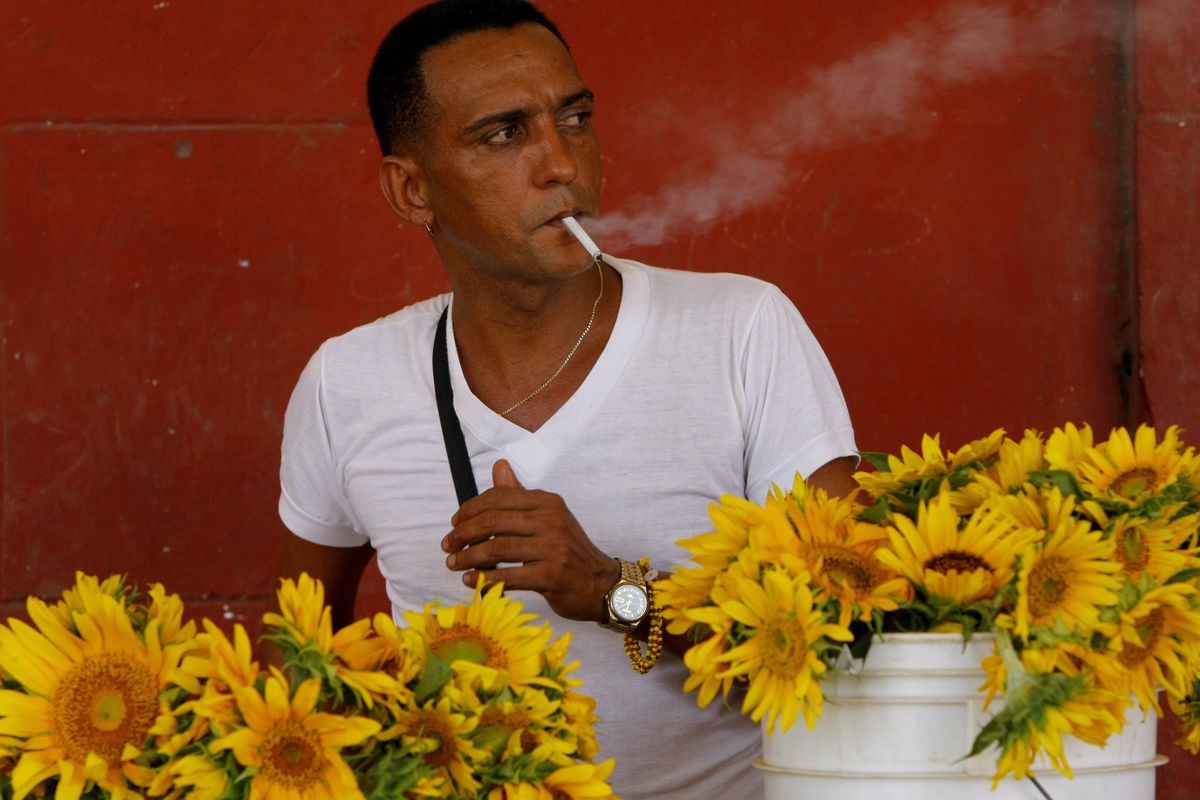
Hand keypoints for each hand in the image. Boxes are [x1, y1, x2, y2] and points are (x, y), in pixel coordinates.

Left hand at [441, 460, 619, 622]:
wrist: (599, 583)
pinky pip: (508, 576)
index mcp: (547, 502)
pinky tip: (471, 580)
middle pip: (493, 522)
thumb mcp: (548, 517)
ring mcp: (552, 548)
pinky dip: (484, 578)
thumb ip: (519, 495)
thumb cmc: (567, 550)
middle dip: (463, 533)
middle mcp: (551, 521)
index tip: (454, 523)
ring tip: (453, 564)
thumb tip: (499, 466)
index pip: (499, 498)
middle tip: (447, 545)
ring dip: (468, 557)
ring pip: (496, 548)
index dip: (470, 509)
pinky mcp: (551, 575)